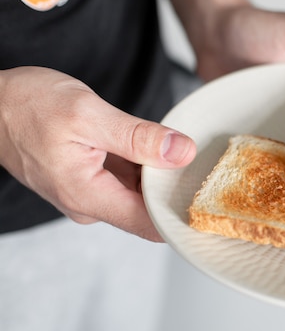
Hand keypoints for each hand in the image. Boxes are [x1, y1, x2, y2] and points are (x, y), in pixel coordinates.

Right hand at [0, 67, 195, 240]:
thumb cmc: (26, 106)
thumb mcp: (88, 113)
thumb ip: (138, 137)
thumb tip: (182, 152)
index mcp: (88, 196)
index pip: (150, 224)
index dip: (182, 214)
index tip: (211, 201)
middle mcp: (89, 204)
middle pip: (148, 210)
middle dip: (176, 192)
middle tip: (208, 170)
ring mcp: (88, 194)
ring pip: (139, 194)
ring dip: (161, 178)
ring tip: (188, 157)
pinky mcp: (88, 181)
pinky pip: (126, 181)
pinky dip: (144, 168)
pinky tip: (159, 151)